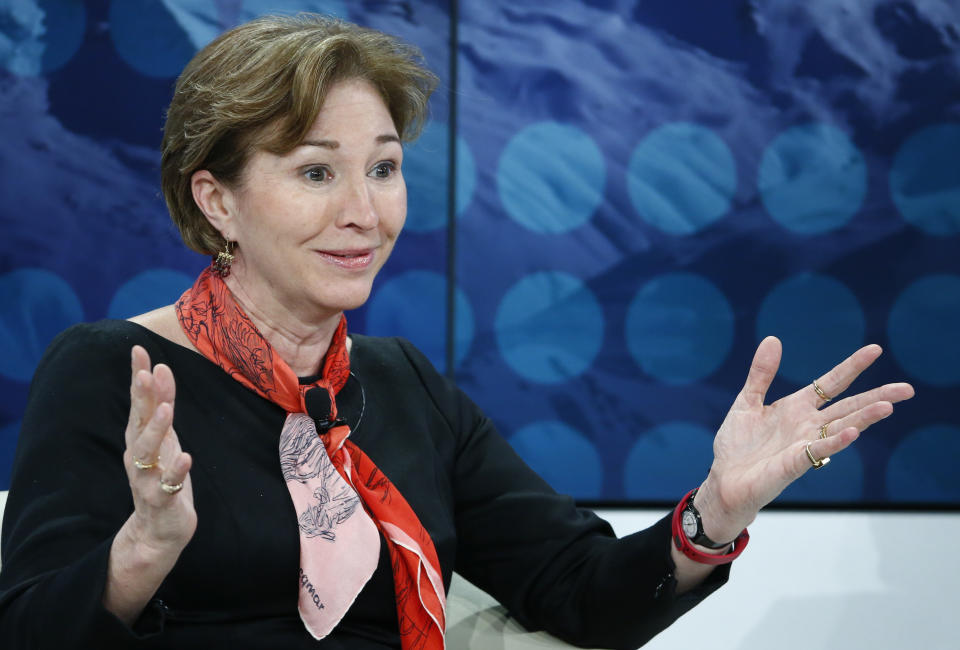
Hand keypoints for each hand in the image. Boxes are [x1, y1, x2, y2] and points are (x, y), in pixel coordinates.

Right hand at [123, 345, 195, 551]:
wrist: (158, 531)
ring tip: (167, 409)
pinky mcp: (162, 501)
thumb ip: (163, 404)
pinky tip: (186, 456)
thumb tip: (162, 368)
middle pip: (138, 423)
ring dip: (156, 430)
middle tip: (145, 374)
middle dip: (141, 399)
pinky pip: (168, 485)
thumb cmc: (162, 475)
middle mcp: (138, 456)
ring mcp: (147, 479)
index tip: (139, 349)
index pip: (139, 402)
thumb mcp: (165, 437)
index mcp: (140, 438)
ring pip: (146, 453)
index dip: (138, 375)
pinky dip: (176, 470)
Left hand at [694, 336, 913, 541]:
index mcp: (797, 408)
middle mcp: (807, 425)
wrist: (724, 480)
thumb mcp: (747, 401)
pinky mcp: (793, 464)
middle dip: (876, 397)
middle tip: (906, 389)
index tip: (875, 350)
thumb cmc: (738, 444)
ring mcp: (804, 445)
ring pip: (841, 428)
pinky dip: (836, 442)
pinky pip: (818, 451)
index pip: (831, 383)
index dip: (852, 367)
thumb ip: (761, 373)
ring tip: (888, 407)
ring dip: (864, 418)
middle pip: (848, 407)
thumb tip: (773, 339)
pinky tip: (853, 433)